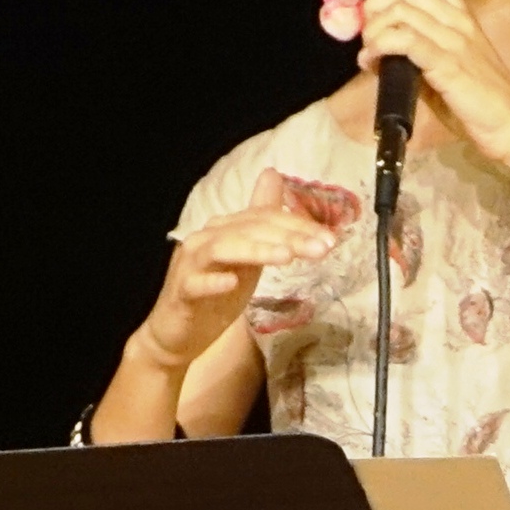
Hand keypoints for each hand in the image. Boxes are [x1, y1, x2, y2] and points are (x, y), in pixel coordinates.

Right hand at [133, 187, 354, 370]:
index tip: (331, 240)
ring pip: (224, 249)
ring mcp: (191, 264)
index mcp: (224, 229)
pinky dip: (214, 281)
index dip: (298, 226)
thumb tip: (273, 175)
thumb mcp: (247, 257)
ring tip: (287, 257)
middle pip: (249, 229)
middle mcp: (205, 239)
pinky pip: (196, 283)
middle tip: (322, 248)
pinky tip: (233, 283)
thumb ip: (261, 222)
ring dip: (256, 250)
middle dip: (288, 236)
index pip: (264, 219)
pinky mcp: (181, 292)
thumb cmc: (216, 296)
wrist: (179, 335)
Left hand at [362, 0, 509, 170]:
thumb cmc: (483, 103)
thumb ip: (419, 55)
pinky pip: (404, 40)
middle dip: (375, 3)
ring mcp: (454, 41)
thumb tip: (382, 53)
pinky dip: (379, 47)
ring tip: (369, 52)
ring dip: (373, 30)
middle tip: (368, 30)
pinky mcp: (447, 65)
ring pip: (400, 11)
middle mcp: (458, 20)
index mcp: (461, 15)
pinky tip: (372, 62)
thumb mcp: (450, 69)